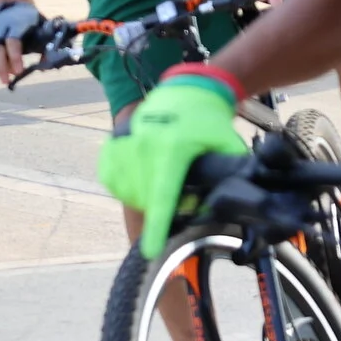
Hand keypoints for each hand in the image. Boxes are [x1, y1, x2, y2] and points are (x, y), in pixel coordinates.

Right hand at [0, 0, 42, 83]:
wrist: (13, 3)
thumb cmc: (31, 18)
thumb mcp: (41, 26)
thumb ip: (45, 45)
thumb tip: (45, 66)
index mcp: (16, 24)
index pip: (13, 42)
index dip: (15, 58)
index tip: (20, 71)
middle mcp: (0, 29)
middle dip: (1, 68)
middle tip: (7, 82)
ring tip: (8, 77)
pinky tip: (2, 69)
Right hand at [97, 73, 249, 256]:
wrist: (184, 91)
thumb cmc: (208, 121)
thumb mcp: (226, 145)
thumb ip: (229, 175)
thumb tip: (226, 206)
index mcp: (172, 150)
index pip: (163, 195)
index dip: (158, 225)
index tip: (151, 250)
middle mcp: (143, 147)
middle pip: (146, 199)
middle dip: (163, 208)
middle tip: (181, 193)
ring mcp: (123, 146)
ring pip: (129, 194)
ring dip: (145, 198)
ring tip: (164, 179)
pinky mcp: (111, 147)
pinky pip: (114, 183)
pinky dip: (128, 187)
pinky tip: (143, 176)